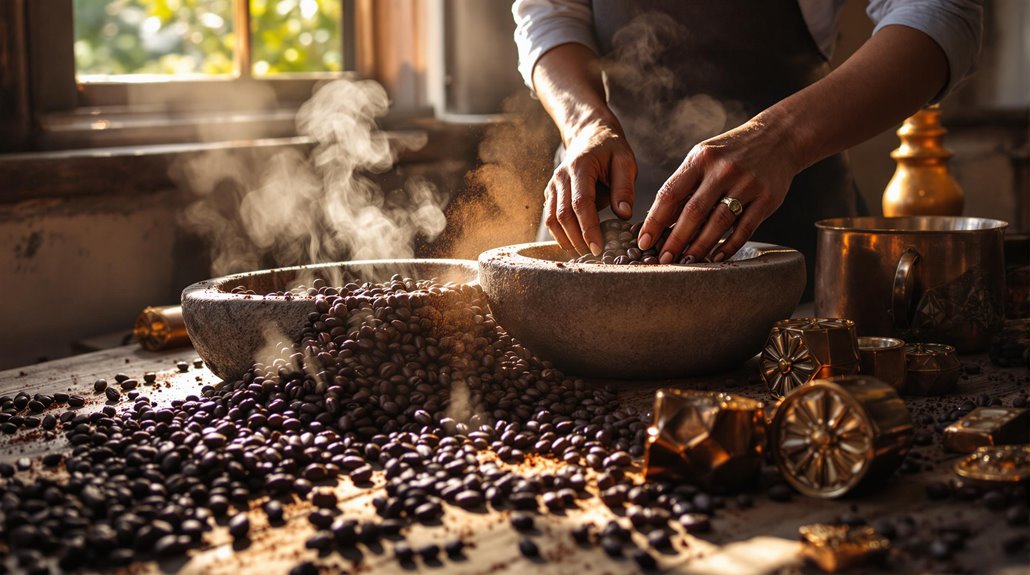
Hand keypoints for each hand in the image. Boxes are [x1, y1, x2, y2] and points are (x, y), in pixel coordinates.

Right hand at [545, 121, 636, 254]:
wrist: (589, 135)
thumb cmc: (611, 150)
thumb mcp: (625, 162)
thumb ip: (624, 188)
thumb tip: (623, 215)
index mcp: (580, 167)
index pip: (581, 203)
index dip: (588, 228)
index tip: (599, 248)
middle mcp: (561, 177)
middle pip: (563, 215)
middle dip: (577, 239)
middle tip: (594, 257)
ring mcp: (553, 186)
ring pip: (552, 219)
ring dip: (566, 240)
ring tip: (583, 255)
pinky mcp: (550, 194)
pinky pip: (550, 218)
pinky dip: (560, 234)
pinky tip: (574, 245)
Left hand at [636, 115, 802, 262]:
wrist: (778, 138)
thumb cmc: (731, 153)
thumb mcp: (704, 158)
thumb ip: (684, 185)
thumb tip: (659, 223)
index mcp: (700, 158)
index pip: (670, 193)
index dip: (654, 220)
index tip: (643, 241)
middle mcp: (722, 170)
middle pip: (693, 211)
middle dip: (675, 239)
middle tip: (663, 260)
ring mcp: (746, 184)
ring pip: (718, 222)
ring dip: (700, 246)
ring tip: (686, 263)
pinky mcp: (767, 198)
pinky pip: (745, 228)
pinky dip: (729, 246)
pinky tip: (716, 258)